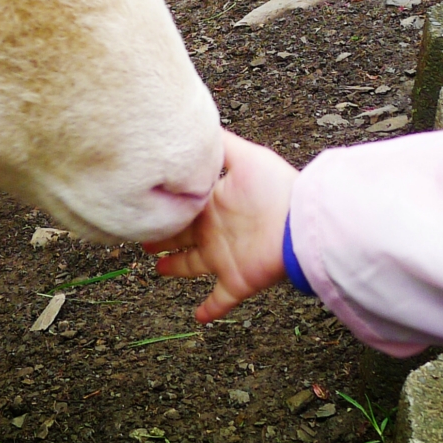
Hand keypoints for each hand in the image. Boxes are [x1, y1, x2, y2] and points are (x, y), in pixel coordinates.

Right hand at [143, 131, 297, 322]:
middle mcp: (215, 230)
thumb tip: (192, 124)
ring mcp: (225, 257)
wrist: (302, 224)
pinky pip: (220, 300)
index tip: (141, 207)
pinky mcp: (236, 281)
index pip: (181, 205)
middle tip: (139, 238)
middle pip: (180, 236)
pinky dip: (210, 309)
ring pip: (192, 266)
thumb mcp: (244, 157)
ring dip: (176, 268)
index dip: (163, 207)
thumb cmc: (276, 189)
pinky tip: (197, 318)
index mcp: (213, 202)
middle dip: (161, 237)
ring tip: (156, 269)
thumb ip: (220, 144)